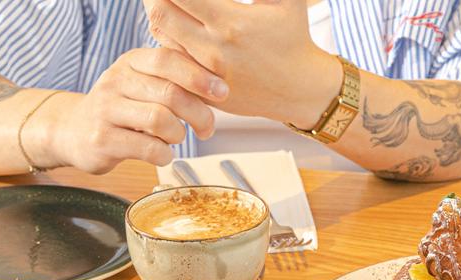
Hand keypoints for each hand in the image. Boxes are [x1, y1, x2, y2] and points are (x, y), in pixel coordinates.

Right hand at [28, 48, 223, 172]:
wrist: (73, 131)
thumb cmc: (122, 109)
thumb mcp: (143, 84)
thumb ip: (174, 80)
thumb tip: (220, 87)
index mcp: (131, 62)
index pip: (168, 59)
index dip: (200, 76)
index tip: (222, 93)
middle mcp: (115, 81)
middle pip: (170, 93)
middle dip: (199, 113)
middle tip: (207, 128)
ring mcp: (105, 110)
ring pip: (160, 120)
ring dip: (179, 134)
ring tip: (176, 138)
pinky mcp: (101, 140)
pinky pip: (147, 148)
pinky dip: (164, 154)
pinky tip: (162, 154)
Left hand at [144, 0, 340, 127]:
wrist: (300, 89)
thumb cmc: (294, 36)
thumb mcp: (285, 0)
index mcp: (231, 23)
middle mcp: (213, 48)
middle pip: (160, 12)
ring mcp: (204, 71)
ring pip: (161, 34)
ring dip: (159, 12)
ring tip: (171, 1)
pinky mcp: (201, 87)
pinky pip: (170, 56)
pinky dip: (167, 35)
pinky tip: (178, 22)